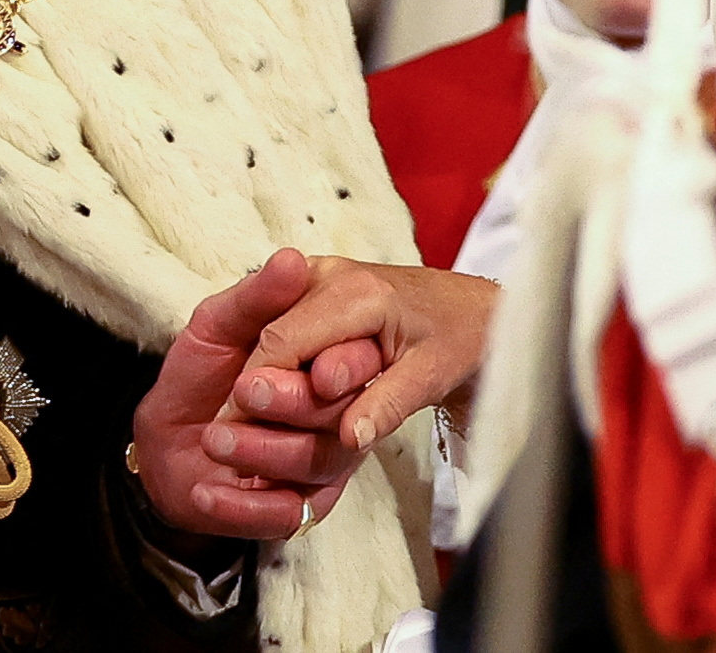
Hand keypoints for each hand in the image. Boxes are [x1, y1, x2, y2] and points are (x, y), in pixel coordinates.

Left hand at [134, 249, 351, 540]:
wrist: (167, 436)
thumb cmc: (200, 372)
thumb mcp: (219, 324)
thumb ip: (257, 298)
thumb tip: (291, 257)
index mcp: (326, 371)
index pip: (356, 366)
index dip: (339, 363)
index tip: (311, 362)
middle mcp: (332, 421)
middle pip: (340, 419)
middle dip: (295, 405)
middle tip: (246, 392)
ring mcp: (316, 468)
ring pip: (314, 464)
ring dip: (264, 451)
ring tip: (215, 437)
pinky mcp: (291, 510)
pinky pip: (283, 516)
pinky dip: (243, 507)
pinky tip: (208, 492)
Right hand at [236, 255, 495, 456]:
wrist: (471, 308)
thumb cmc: (458, 338)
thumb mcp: (432, 376)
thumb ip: (388, 405)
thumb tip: (349, 439)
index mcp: (357, 293)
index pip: (283, 342)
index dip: (260, 387)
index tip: (244, 426)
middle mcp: (328, 275)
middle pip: (271, 336)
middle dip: (259, 385)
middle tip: (245, 431)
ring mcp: (317, 277)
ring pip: (272, 331)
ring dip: (270, 376)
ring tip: (266, 418)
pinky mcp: (314, 288)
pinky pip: (285, 327)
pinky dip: (282, 364)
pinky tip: (284, 395)